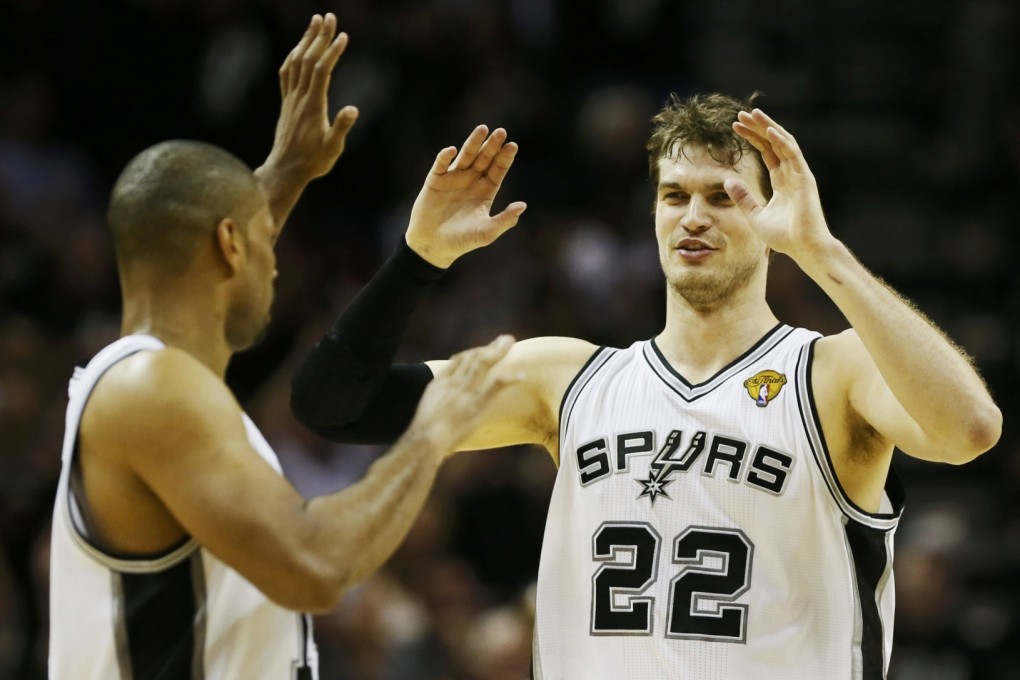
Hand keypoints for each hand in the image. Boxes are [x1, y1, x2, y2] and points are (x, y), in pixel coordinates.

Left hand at [261, 13, 357, 184]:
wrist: (286, 170)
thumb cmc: (313, 161)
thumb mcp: (333, 148)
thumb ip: (341, 127)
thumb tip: (354, 109)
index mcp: (313, 106)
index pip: (322, 71)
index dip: (331, 52)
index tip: (343, 36)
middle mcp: (299, 98)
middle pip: (308, 59)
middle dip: (319, 36)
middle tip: (329, 16)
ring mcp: (291, 99)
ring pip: (296, 62)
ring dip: (306, 40)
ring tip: (315, 22)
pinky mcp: (286, 103)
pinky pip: (287, 73)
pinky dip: (293, 56)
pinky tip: (299, 49)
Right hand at [406, 126, 526, 267]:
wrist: (433, 246)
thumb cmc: (462, 241)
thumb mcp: (487, 233)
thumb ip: (505, 220)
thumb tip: (523, 205)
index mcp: (485, 191)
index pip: (498, 170)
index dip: (505, 158)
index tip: (513, 146)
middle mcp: (471, 181)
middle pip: (484, 158)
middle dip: (492, 145)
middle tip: (501, 132)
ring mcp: (453, 178)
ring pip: (466, 156)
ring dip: (473, 143)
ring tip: (482, 129)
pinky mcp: (435, 180)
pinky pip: (441, 164)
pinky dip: (445, 157)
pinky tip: (451, 150)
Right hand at [409, 335, 517, 456]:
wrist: (424, 441)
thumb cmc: (423, 435)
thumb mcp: (426, 414)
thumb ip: (436, 406)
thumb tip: (443, 412)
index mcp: (440, 383)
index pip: (458, 360)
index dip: (473, 352)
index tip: (484, 349)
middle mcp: (453, 382)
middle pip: (472, 356)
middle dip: (489, 346)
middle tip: (504, 339)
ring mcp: (465, 391)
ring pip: (483, 362)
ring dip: (498, 351)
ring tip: (511, 343)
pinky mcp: (476, 403)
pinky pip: (496, 384)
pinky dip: (510, 378)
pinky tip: (522, 376)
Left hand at [725, 109, 834, 265]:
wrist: (804, 249)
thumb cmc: (784, 237)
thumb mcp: (755, 215)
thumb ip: (743, 198)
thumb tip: (727, 181)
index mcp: (782, 181)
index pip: (766, 152)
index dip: (752, 138)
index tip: (735, 127)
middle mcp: (792, 174)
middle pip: (774, 143)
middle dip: (758, 127)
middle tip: (741, 114)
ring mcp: (799, 174)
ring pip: (783, 143)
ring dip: (768, 127)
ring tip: (753, 114)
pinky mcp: (805, 179)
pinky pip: (793, 155)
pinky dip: (781, 141)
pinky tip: (769, 131)